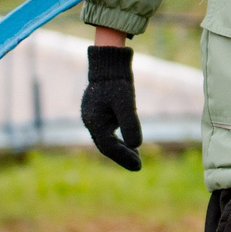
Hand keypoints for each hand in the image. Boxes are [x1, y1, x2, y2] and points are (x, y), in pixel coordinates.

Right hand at [81, 44, 142, 170]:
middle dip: (122, 156)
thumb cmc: (117, 82)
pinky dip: (118, 140)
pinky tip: (130, 144)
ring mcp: (93, 118)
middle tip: (138, 166)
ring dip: (120, 149)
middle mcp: (91, 122)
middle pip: (106, 146)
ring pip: (106, 140)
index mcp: (94, 121)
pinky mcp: (98, 113)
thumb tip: (136, 145)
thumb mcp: (126, 102)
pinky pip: (107, 133)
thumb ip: (130, 123)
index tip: (138, 165)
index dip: (124, 157)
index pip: (108, 147)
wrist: (108, 65)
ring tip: (136, 157)